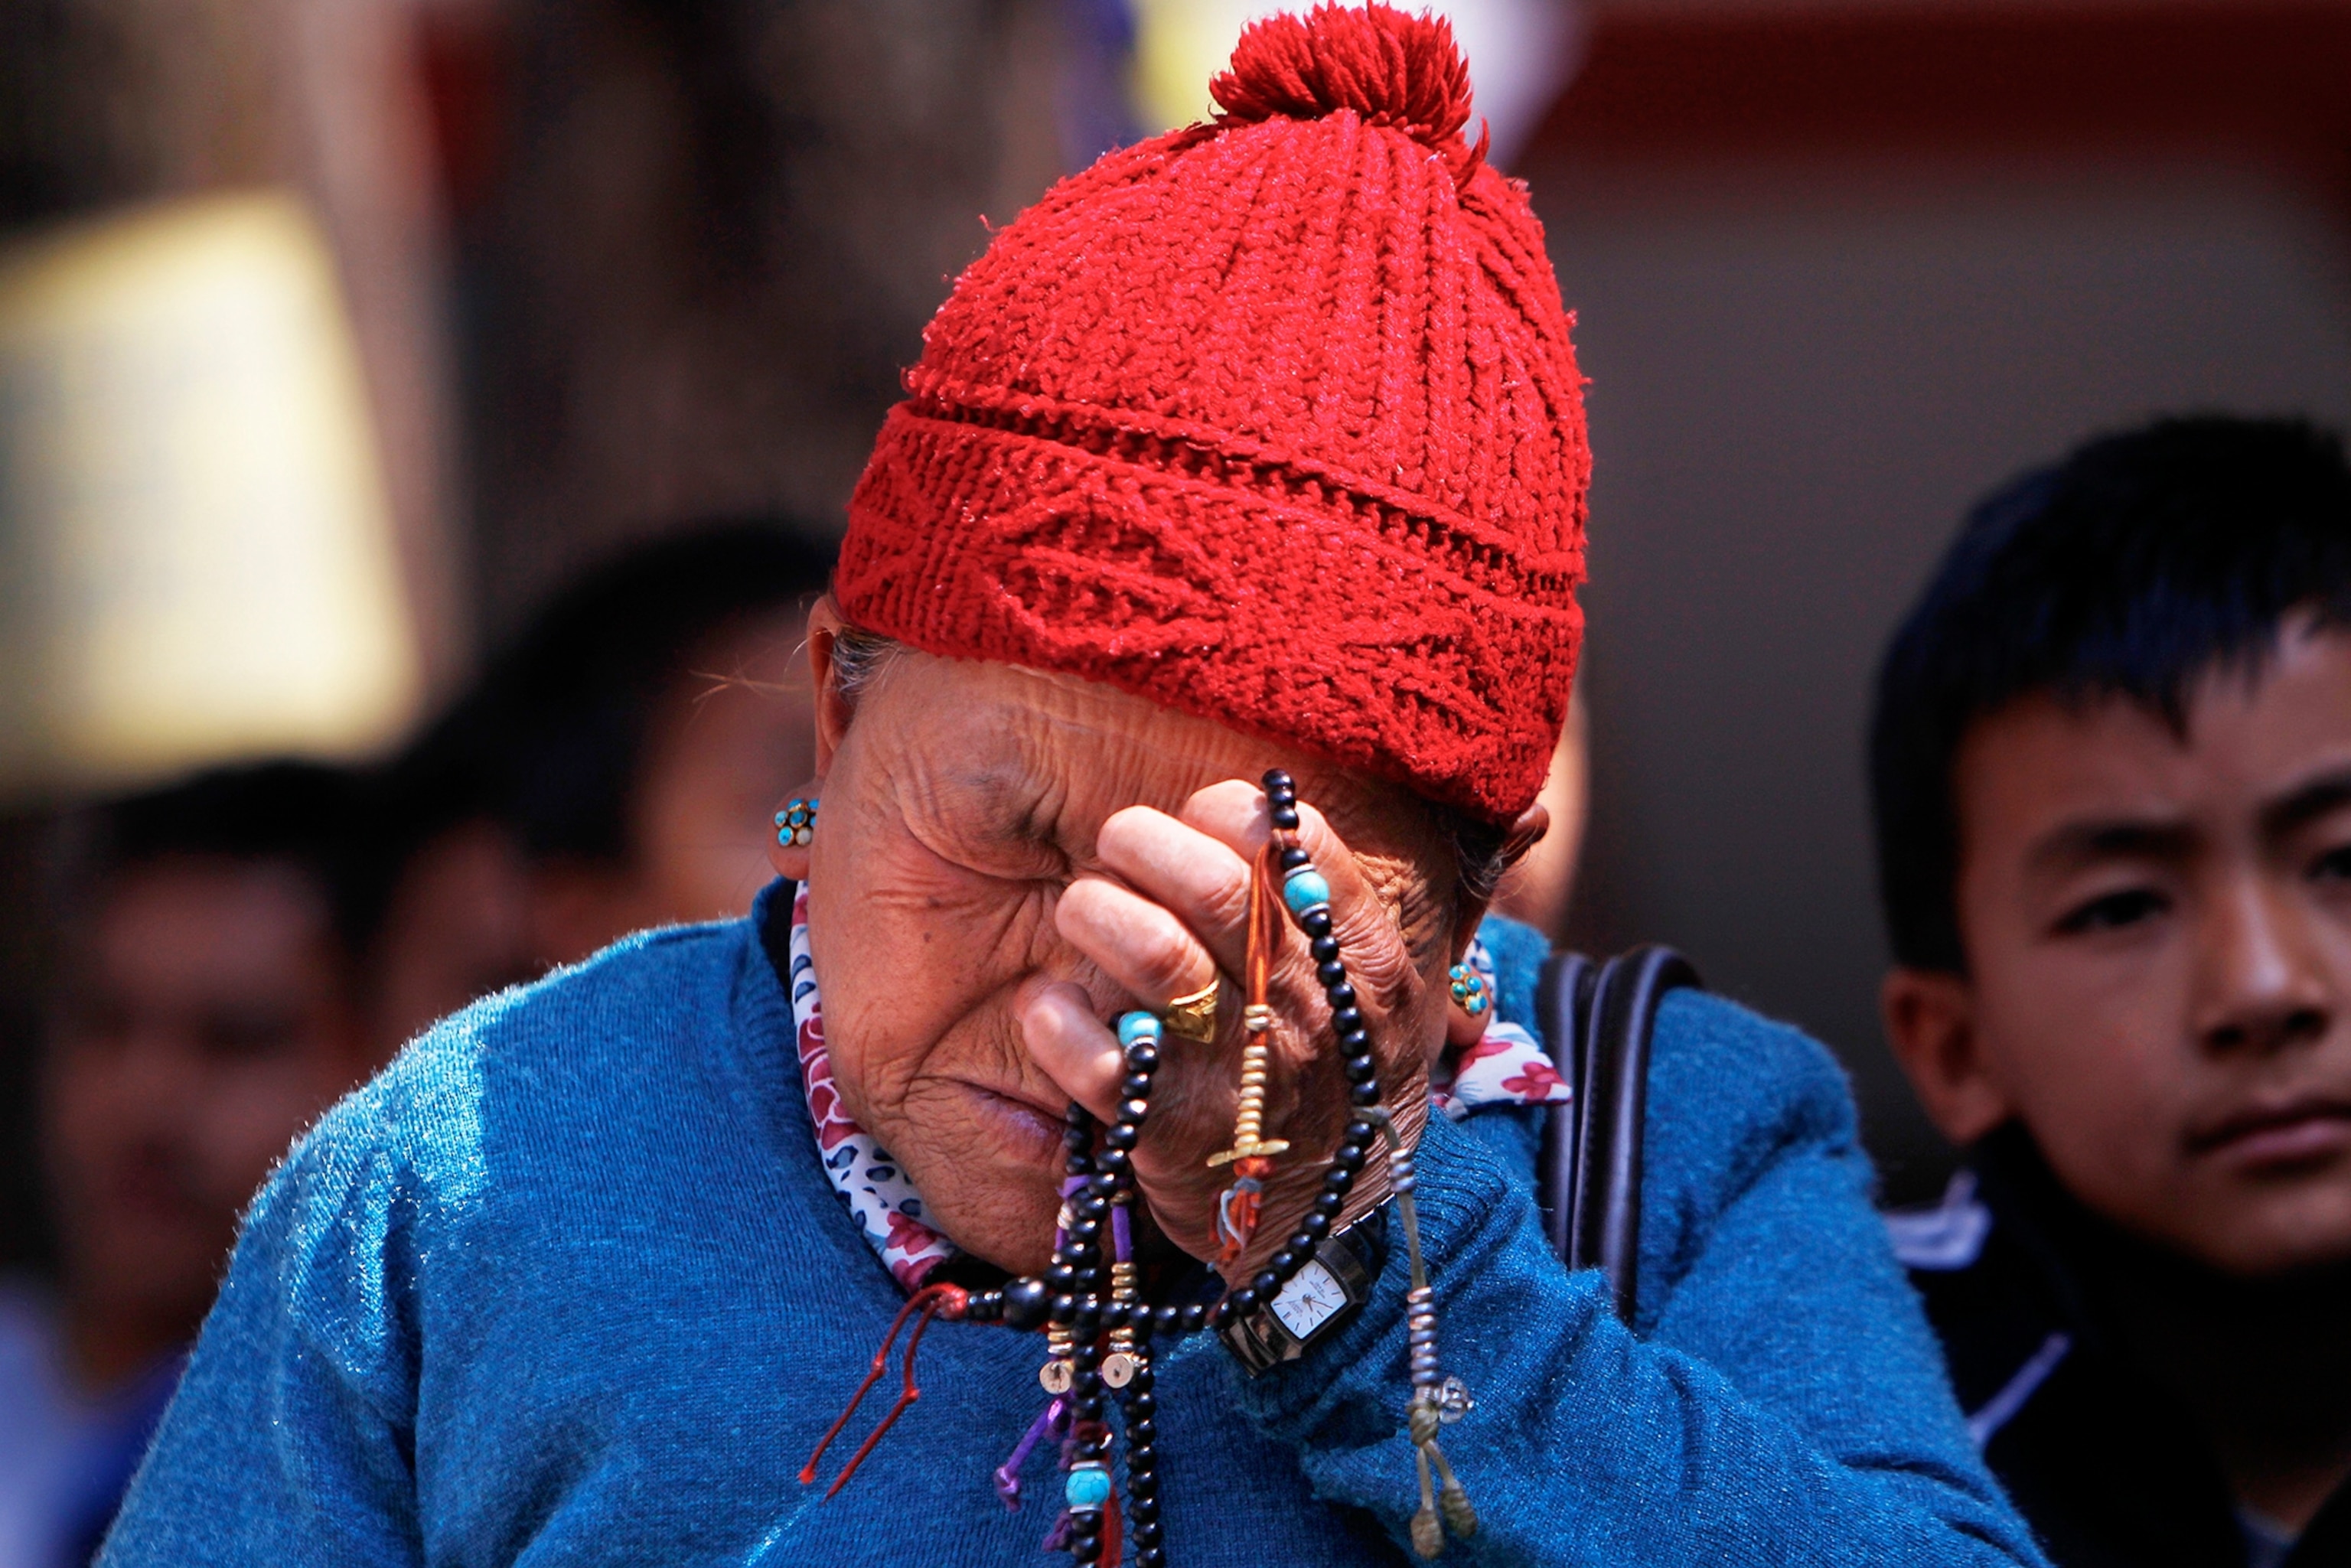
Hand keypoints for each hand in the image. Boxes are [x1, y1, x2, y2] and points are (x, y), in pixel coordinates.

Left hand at [1018, 780, 1436, 1282]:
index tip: (1204, 816)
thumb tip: (1540, 808)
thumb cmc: (1353, 1077)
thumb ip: (1457, 893)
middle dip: (1146, 839)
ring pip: (1150, 953)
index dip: (1231, 810)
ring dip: (1096, 910)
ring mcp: (1236, 1077)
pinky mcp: (1164, 1135)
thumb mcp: (1409, 992)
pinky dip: (1055, 1014)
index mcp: (1368, 967)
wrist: (1330, 1233)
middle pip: (1214, 888)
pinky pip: (1091, 1052)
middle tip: (1121, 837)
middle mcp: (1307, 1015)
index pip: (1298, 844)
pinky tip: (1053, 999)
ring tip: (1085, 908)